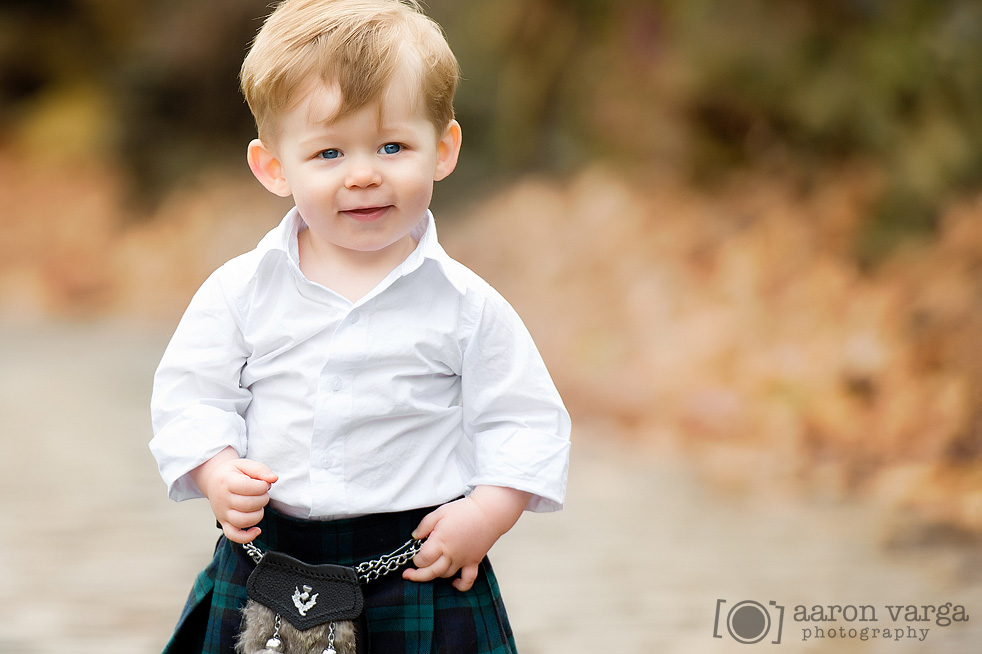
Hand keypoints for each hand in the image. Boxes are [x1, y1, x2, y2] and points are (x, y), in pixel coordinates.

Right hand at [190, 447, 277, 543]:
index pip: (249, 488)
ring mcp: (223, 513)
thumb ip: (260, 469)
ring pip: (243, 521)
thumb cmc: (232, 473)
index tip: (264, 483)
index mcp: (227, 482)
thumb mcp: (245, 464)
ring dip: (258, 514)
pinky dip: (247, 536)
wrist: (213, 480)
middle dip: (263, 498)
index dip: (263, 486)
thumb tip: (273, 479)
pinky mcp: (224, 523)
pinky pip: (233, 535)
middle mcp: (223, 499)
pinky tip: (257, 530)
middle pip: (248, 505)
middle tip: (262, 493)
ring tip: (259, 505)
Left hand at [403, 486, 529, 591]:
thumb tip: (415, 536)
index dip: (415, 559)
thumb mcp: (439, 512)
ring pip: (445, 575)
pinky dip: (460, 586)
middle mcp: (451, 554)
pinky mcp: (473, 562)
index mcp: (440, 541)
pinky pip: (467, 580)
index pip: (422, 559)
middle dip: (418, 575)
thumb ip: (424, 526)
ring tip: (430, 567)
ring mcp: (463, 560)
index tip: (414, 555)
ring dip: (435, 574)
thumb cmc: (465, 510)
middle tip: (409, 574)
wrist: (489, 512)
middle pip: (430, 572)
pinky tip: (453, 584)